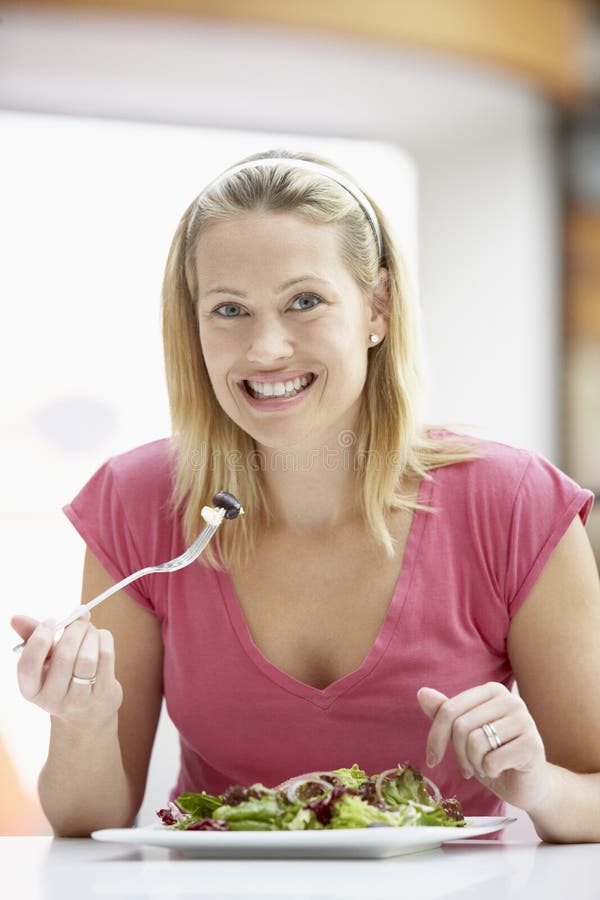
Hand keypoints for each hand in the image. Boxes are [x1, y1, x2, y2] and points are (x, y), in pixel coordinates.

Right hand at [11, 614, 121, 726]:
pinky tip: (101, 637)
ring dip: (91, 634)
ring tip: (90, 628)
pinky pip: (105, 658)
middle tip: (79, 615)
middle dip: (74, 629)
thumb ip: (31, 637)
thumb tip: (15, 618)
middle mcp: (52, 700)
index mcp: (31, 690)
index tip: (50, 621)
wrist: (89, 708)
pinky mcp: (102, 694)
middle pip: (64, 657)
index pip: (27, 667)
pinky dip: (104, 639)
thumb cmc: (62, 674)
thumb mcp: (44, 659)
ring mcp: (79, 700)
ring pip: (87, 658)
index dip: (39, 640)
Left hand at [417, 682, 548, 810]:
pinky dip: (490, 771)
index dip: (435, 737)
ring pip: (475, 742)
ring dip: (475, 763)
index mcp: (491, 691)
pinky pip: (492, 759)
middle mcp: (510, 700)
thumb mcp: (464, 736)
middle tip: (468, 767)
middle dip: (459, 754)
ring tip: (487, 766)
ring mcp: (524, 720)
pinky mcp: (532, 744)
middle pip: (461, 726)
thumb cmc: (493, 756)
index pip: (449, 710)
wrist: (528, 784)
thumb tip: (421, 692)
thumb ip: (445, 713)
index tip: (432, 759)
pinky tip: (502, 770)